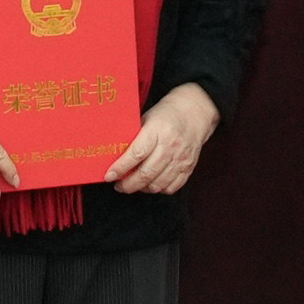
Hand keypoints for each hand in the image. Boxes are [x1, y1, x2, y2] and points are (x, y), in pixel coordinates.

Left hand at [103, 81, 221, 195]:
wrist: (194, 113)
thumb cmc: (166, 115)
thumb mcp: (147, 119)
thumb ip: (134, 137)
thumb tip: (114, 156)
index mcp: (158, 130)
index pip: (136, 154)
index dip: (120, 168)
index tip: (109, 175)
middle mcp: (171, 146)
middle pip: (146, 174)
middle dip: (128, 185)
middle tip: (118, 186)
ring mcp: (181, 159)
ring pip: (158, 184)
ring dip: (141, 189)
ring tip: (132, 185)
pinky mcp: (189, 167)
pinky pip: (171, 187)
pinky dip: (158, 189)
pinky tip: (150, 184)